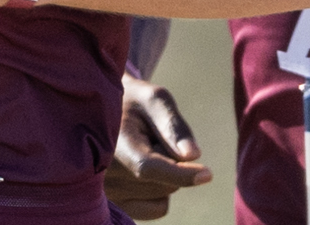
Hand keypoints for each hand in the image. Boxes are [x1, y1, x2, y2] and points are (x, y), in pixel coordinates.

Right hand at [104, 74, 211, 218]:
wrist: (104, 115)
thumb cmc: (133, 102)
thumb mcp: (155, 100)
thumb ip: (173, 125)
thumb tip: (192, 155)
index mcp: (110, 143)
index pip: (148, 167)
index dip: (180, 173)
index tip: (208, 174)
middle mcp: (102, 175)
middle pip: (164, 183)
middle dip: (172, 160)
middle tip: (153, 138)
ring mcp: (106, 195)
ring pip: (163, 196)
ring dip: (166, 175)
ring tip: (145, 151)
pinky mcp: (115, 207)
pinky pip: (157, 209)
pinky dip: (162, 193)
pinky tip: (146, 171)